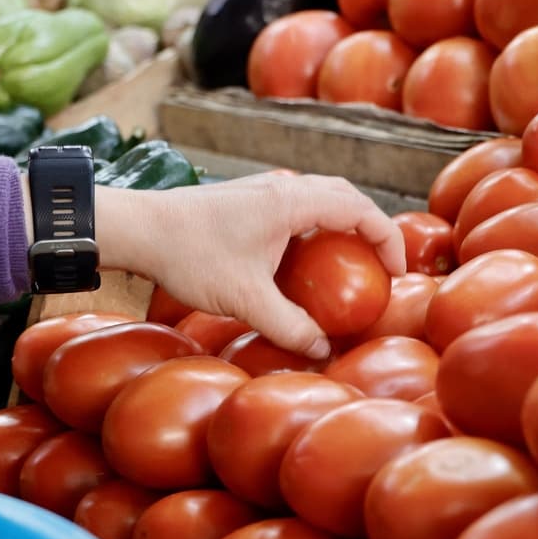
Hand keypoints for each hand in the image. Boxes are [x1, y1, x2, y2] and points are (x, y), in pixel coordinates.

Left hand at [96, 174, 406, 358]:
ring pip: (320, 199)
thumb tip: (321, 351)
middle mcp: (283, 187)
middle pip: (346, 197)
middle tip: (381, 267)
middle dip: (370, 230)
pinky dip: (314, 230)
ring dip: (341, 227)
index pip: (361, 209)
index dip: (387, 239)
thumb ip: (289, 326)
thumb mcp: (246, 300)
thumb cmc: (190, 256)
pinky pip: (297, 208)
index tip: (396, 272)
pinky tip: (305, 264)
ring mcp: (264, 191)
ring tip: (350, 265)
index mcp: (293, 201)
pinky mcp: (248, 201)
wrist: (141, 229)